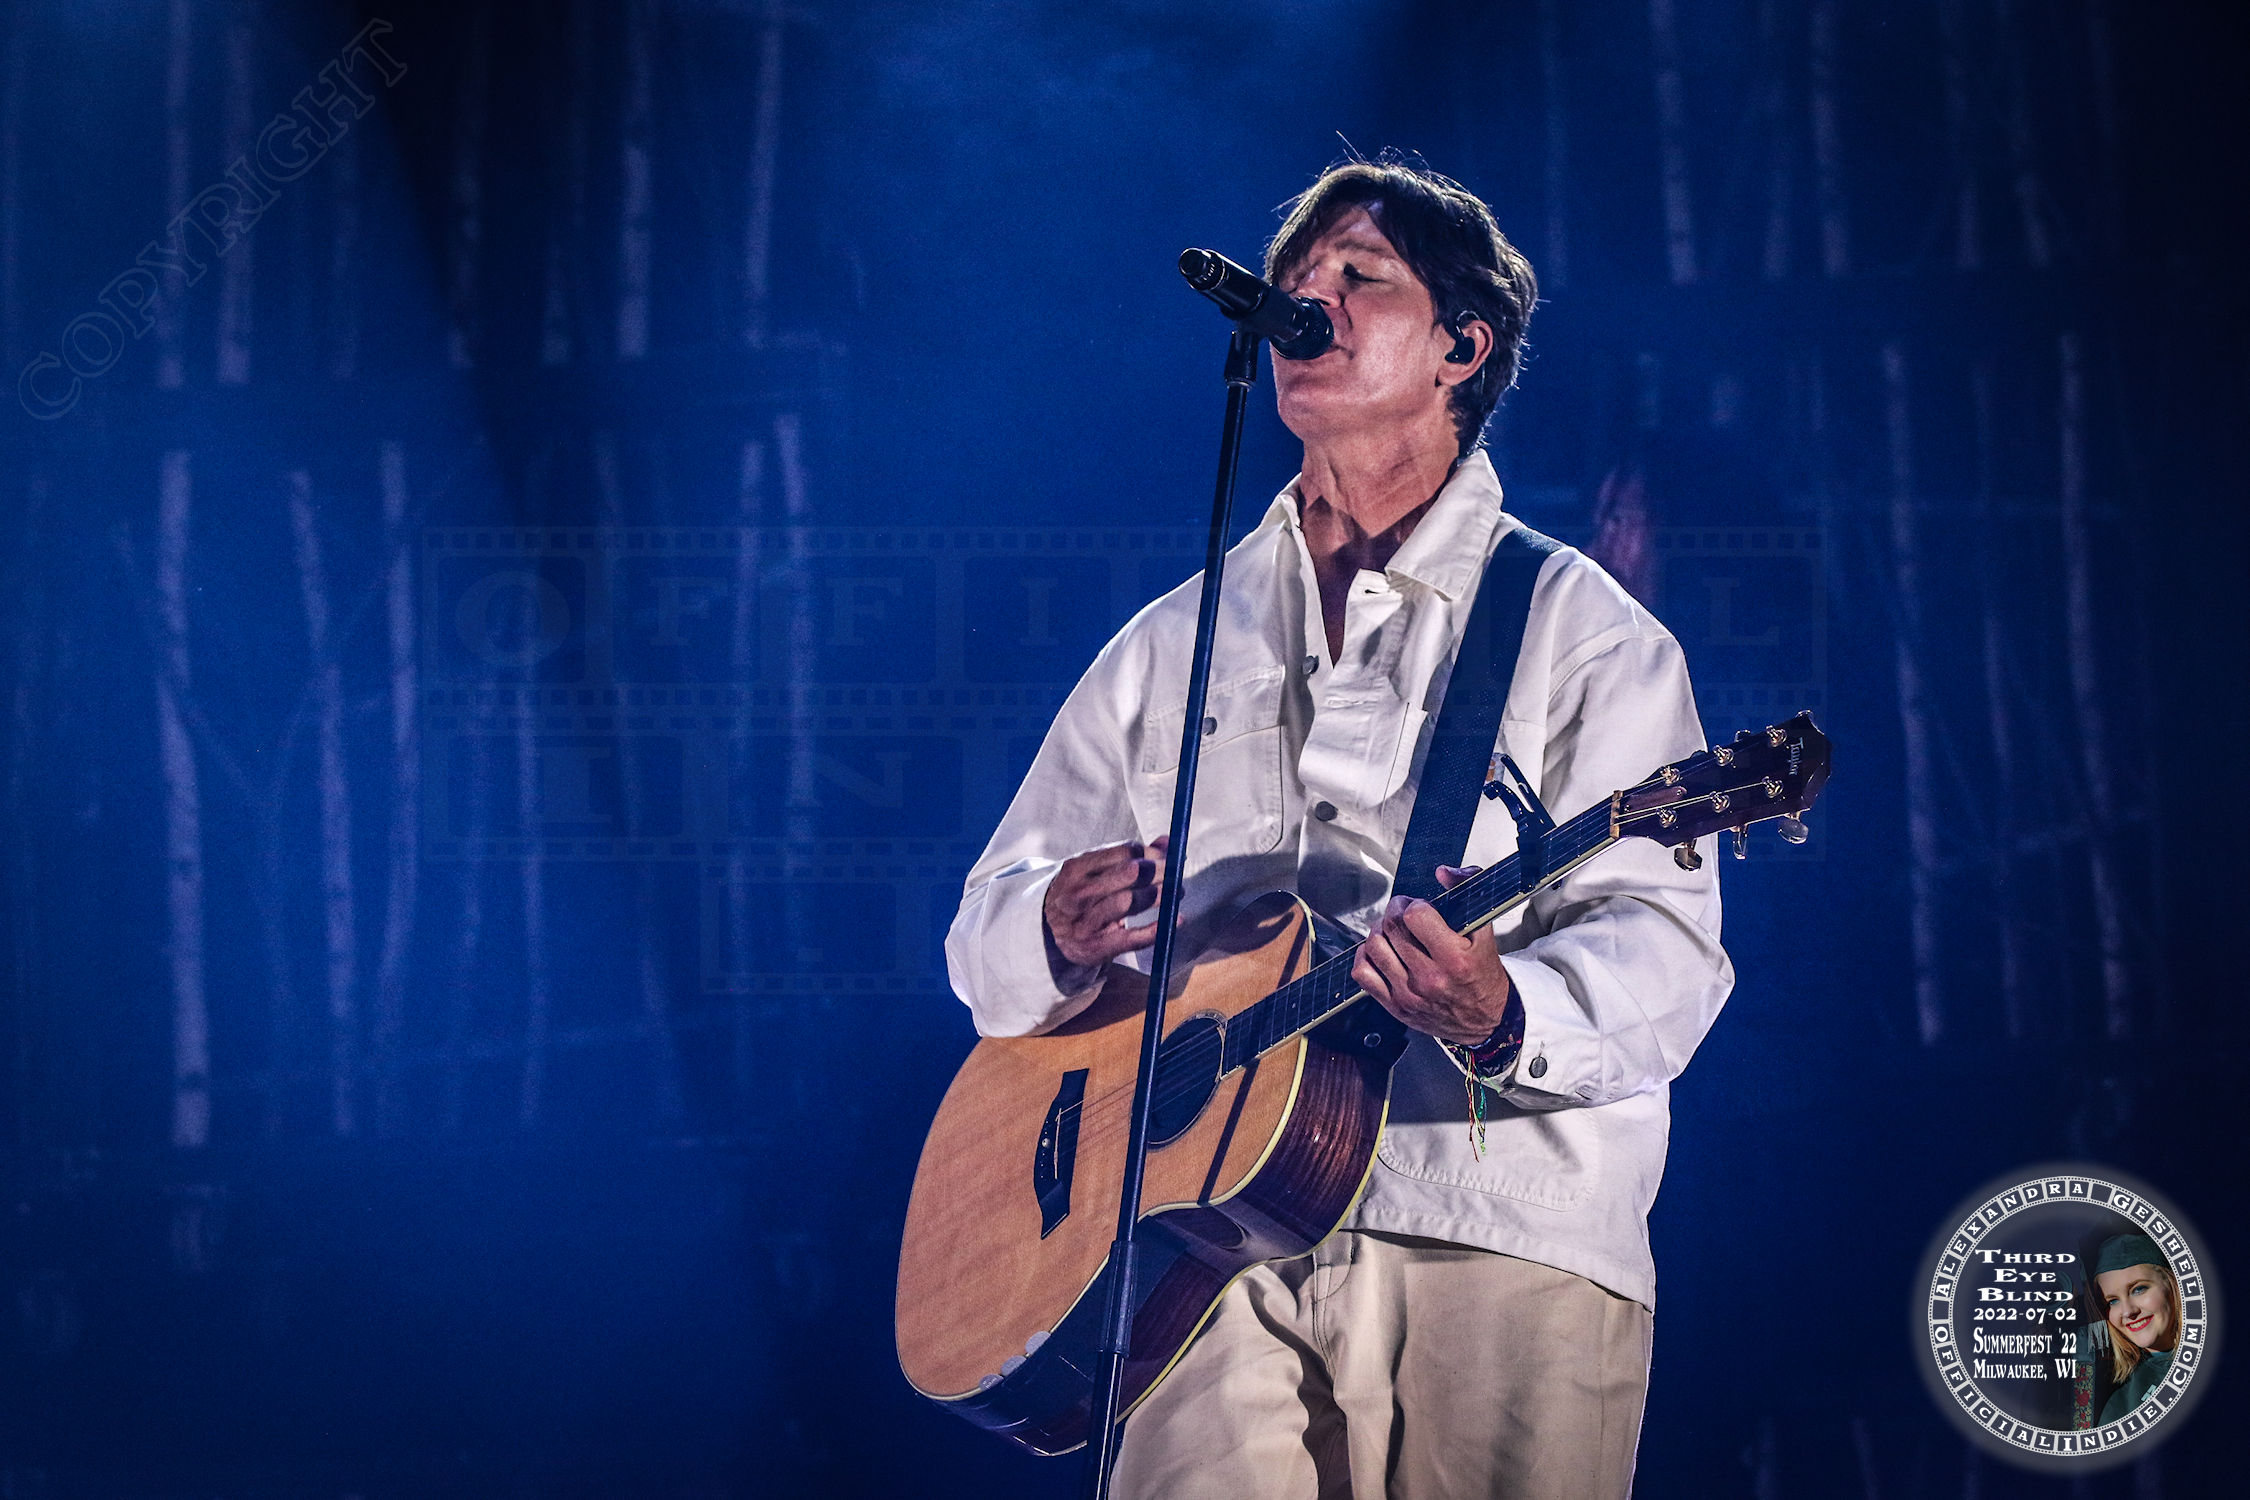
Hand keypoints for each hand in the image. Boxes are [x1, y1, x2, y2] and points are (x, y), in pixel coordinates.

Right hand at [1042, 836, 1168, 990]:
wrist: (1048, 934)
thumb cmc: (1080, 895)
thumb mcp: (1093, 871)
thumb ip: (1129, 855)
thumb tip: (1168, 842)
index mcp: (1077, 868)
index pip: (1125, 852)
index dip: (1153, 853)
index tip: (1169, 856)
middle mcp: (1078, 893)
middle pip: (1130, 873)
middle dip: (1161, 871)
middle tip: (1177, 874)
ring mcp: (1085, 921)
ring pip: (1131, 901)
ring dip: (1160, 895)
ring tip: (1175, 893)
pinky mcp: (1095, 946)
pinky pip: (1131, 937)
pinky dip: (1156, 928)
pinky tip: (1175, 920)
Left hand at [1351, 864, 1512, 1045]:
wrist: (1488, 1020)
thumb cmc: (1483, 973)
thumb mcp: (1485, 932)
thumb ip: (1468, 893)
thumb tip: (1443, 872)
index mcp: (1455, 959)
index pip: (1415, 916)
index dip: (1414, 903)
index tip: (1420, 907)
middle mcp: (1429, 979)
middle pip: (1391, 927)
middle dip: (1395, 911)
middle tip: (1405, 913)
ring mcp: (1409, 995)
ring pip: (1374, 947)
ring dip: (1380, 931)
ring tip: (1394, 931)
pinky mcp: (1395, 1006)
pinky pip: (1363, 974)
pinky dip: (1366, 956)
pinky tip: (1382, 951)